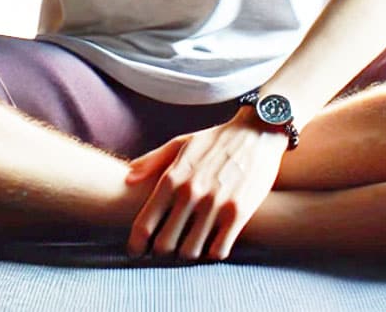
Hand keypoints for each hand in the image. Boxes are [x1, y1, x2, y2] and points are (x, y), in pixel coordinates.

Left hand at [124, 109, 287, 260]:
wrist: (257, 133)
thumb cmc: (216, 140)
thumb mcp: (180, 143)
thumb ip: (152, 161)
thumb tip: (127, 178)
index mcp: (172, 178)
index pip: (144, 223)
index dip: (136, 244)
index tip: (137, 251)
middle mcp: (191, 193)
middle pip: (165, 245)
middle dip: (162, 252)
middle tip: (167, 249)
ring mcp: (215, 204)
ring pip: (191, 252)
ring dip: (188, 253)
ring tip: (190, 247)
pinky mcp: (239, 213)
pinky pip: (218, 250)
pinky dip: (213, 252)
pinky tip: (213, 242)